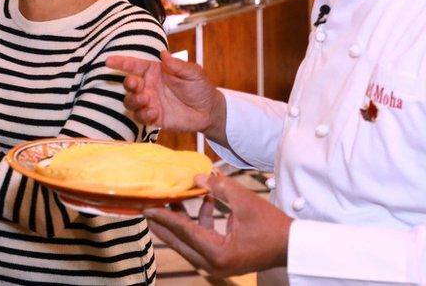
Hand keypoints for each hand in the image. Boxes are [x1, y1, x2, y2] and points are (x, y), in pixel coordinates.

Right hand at [106, 50, 227, 142]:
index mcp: (154, 71)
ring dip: (134, 100)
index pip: (134, 65)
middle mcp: (148, 86)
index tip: (108, 61)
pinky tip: (154, 112)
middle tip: (136, 84)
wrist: (208, 111)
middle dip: (128, 84)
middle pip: (128, 84)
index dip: (121, 62)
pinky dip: (143, 115)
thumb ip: (178, 65)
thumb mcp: (193, 73)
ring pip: (130, 101)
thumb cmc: (200, 87)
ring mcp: (149, 102)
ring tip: (147, 100)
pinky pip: (140, 117)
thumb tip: (164, 54)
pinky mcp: (153, 117)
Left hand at [143, 174, 291, 276]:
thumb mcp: (245, 202)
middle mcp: (212, 264)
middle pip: (179, 241)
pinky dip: (199, 222)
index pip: (183, 230)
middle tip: (146, 205)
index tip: (146, 205)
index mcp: (217, 253)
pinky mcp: (221, 259)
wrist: (294, 247)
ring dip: (180, 220)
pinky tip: (204, 200)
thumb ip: (219, 188)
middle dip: (163, 222)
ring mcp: (216, 264)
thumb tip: (197, 177)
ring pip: (188, 241)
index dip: (164, 216)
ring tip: (171, 198)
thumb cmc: (272, 226)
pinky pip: (201, 240)